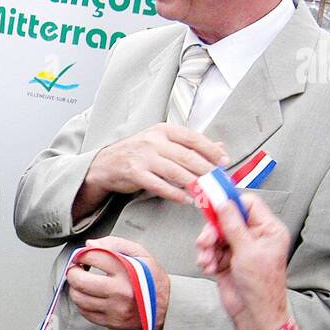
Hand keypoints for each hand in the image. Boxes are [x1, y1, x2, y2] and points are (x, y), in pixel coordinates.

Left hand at [65, 236, 169, 329]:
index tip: (82, 255)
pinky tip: (88, 296)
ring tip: (81, 282)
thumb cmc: (153, 279)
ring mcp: (114, 309)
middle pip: (80, 281)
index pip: (93, 257)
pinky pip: (85, 313)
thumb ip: (116, 244)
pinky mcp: (112, 323)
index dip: (82, 254)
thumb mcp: (141, 255)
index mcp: (126, 271)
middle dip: (72, 271)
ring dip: (74, 288)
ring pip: (79, 298)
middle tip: (76, 268)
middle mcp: (119, 292)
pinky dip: (81, 303)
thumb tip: (90, 244)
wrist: (167, 308)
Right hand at [74, 123, 228, 220]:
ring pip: (175, 171)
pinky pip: (159, 185)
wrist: (106, 164)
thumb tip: (220, 146)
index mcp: (163, 130)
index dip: (210, 150)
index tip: (224, 161)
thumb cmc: (137, 154)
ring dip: (193, 183)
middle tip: (218, 180)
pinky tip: (186, 199)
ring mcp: (143, 156)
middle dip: (206, 169)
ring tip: (206, 191)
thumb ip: (190, 146)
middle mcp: (153, 140)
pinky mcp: (135, 172)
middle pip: (186, 155)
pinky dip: (175, 194)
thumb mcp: (163, 143)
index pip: (192, 138)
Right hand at [194, 192, 292, 329]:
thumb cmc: (261, 286)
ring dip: (207, 247)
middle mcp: (254, 236)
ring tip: (207, 259)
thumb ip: (232, 224)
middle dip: (213, 230)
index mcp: (268, 230)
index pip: (248, 204)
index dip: (230, 202)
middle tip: (205, 240)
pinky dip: (206, 258)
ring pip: (215, 235)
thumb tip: (223, 203)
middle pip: (227, 219)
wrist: (253, 314)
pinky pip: (210, 250)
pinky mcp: (226, 260)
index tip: (212, 201)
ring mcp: (239, 248)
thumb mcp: (247, 250)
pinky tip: (209, 267)